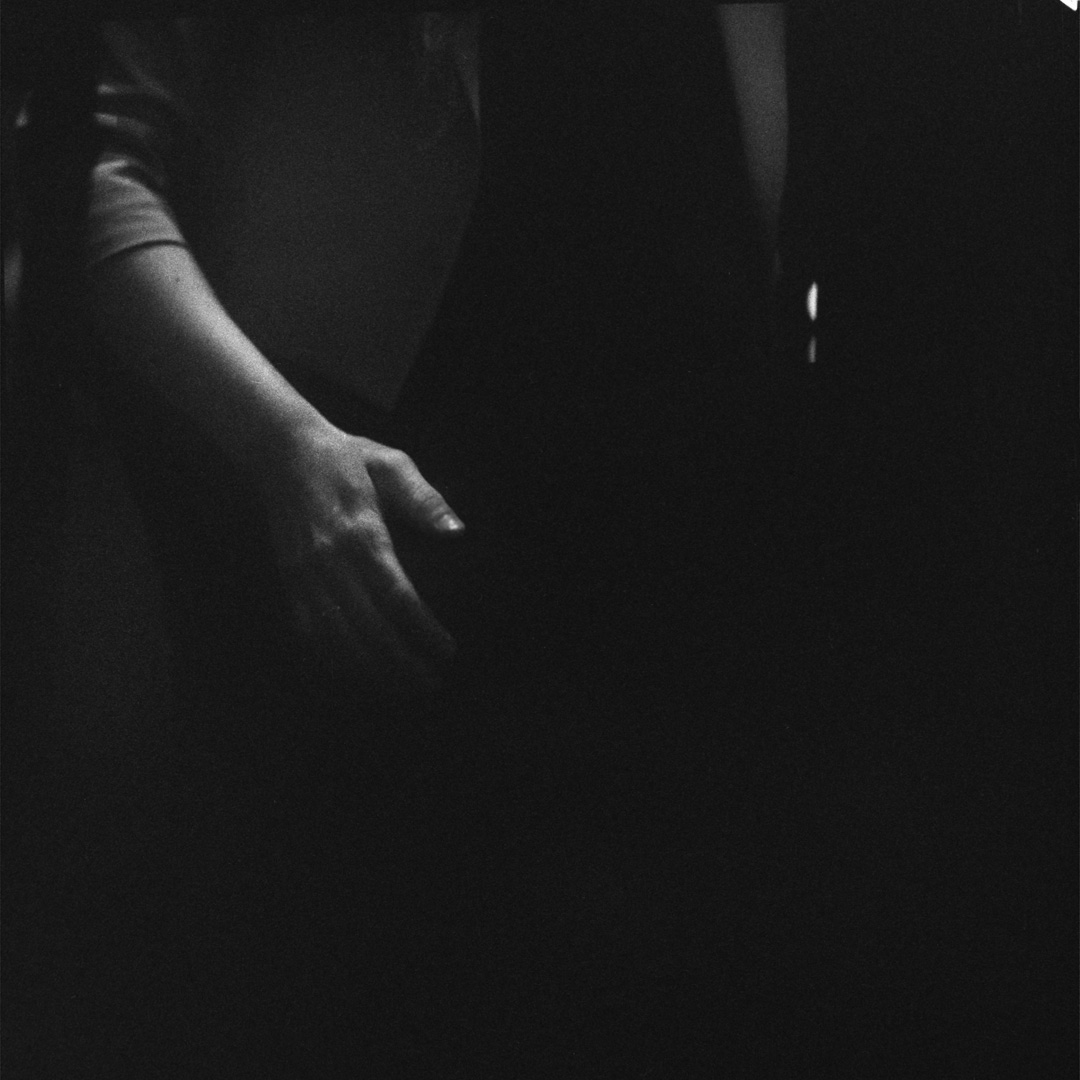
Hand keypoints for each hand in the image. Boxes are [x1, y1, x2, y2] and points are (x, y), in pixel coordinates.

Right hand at [260, 422, 464, 695]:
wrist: (282, 451)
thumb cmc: (348, 458)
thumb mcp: (392, 464)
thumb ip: (425, 499)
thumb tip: (456, 532)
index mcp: (361, 532)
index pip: (396, 595)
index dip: (422, 629)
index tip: (446, 651)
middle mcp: (329, 560)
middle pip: (367, 628)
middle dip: (400, 663)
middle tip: (430, 683)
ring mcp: (304, 574)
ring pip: (335, 638)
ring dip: (369, 670)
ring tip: (400, 688)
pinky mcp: (288, 581)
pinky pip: (309, 631)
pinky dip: (333, 659)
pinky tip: (358, 674)